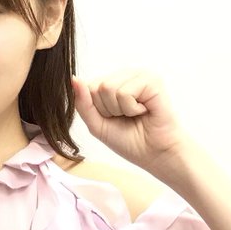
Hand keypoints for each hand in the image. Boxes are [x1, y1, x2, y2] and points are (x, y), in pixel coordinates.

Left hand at [72, 70, 189, 180]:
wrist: (155, 154)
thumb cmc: (129, 140)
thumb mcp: (96, 123)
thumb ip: (83, 102)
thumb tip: (74, 78)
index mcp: (113, 81)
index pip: (86, 87)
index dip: (97, 109)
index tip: (114, 118)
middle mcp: (126, 74)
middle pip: (95, 87)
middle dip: (107, 110)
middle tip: (127, 117)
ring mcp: (139, 75)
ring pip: (107, 87)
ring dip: (119, 110)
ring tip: (136, 114)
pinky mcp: (152, 80)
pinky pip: (124, 92)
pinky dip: (131, 109)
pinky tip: (144, 111)